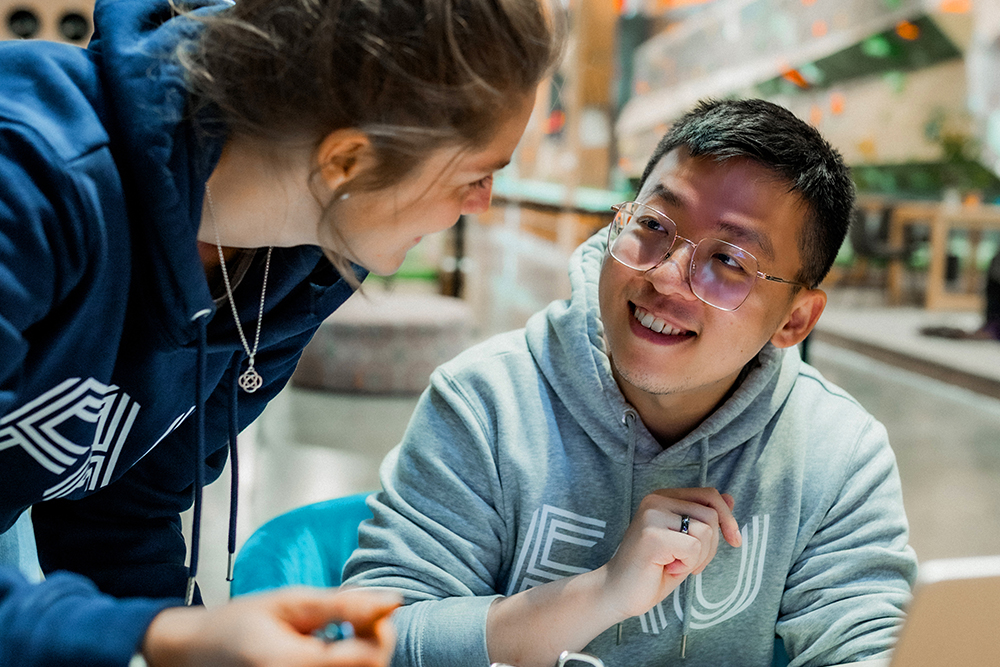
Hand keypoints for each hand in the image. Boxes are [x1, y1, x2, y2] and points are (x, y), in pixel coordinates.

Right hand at [142, 586, 399, 666]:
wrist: (194, 652)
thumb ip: (344, 605)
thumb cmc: (238, 622)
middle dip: (374, 644)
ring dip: (360, 658)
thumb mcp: (291, 602)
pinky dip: (342, 666)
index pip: (369, 657)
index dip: (381, 630)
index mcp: (294, 664)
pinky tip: (327, 653)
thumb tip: (393, 602)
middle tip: (357, 620)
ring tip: (339, 636)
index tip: (370, 608)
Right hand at [598, 487, 740, 618]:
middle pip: (711, 515)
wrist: (619, 593)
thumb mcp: (686, 543)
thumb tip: (731, 498)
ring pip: (705, 531)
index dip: (728, 518)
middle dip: (711, 546)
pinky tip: (667, 569)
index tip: (734, 541)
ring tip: (674, 565)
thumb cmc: (653, 571)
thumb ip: (705, 519)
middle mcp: (655, 500)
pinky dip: (687, 565)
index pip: (709, 495)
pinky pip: (693, 548)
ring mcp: (652, 515)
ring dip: (698, 558)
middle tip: (689, 563)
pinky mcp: (652, 535)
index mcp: (663, 497)